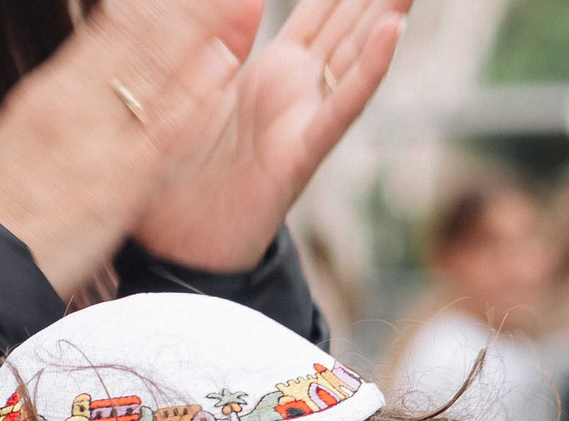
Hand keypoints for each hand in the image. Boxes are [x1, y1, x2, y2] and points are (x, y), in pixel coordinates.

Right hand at [0, 0, 262, 294]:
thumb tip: (87, 72)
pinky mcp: (120, 181)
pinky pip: (165, 130)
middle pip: (139, 37)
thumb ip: (62, 102)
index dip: (151, 2)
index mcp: (51, 91)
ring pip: (157, 70)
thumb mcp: (21, 136)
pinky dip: (195, 94)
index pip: (110, 28)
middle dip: (184, 5)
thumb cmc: (0, 208)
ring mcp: (100, 139)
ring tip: (239, 1)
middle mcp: (76, 103)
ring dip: (201, 30)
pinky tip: (223, 65)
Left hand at [131, 0, 410, 272]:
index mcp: (272, 71)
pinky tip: (390, 30)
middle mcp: (297, 90)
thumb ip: (218, 42)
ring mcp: (303, 119)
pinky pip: (339, 108)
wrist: (178, 250)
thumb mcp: (191, 90)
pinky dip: (368, 70)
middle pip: (350, 24)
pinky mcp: (301, 154)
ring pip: (356, 55)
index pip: (321, 11)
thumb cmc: (179, 175)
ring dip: (388, 13)